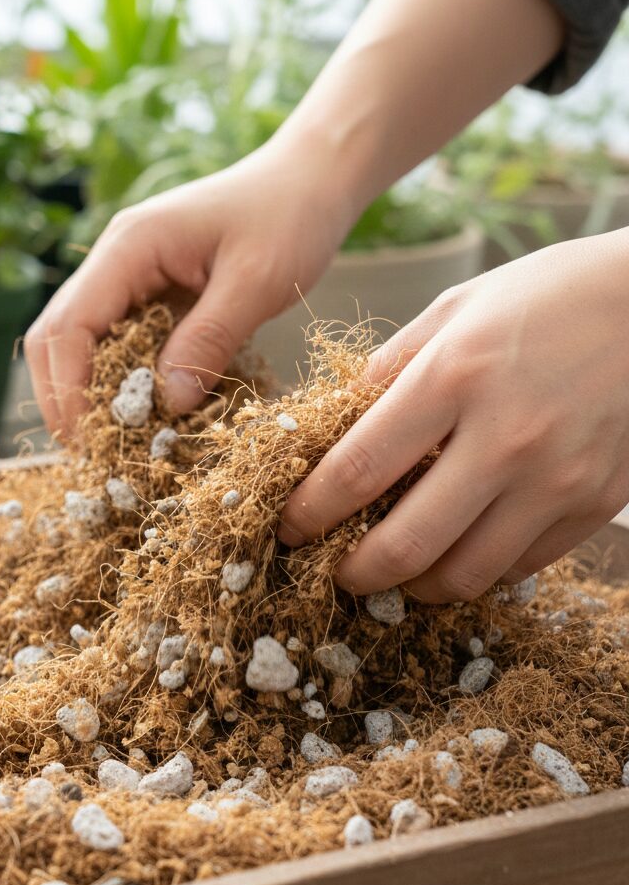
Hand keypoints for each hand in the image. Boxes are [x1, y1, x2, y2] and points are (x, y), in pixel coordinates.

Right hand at [24, 142, 353, 436]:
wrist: (311, 178)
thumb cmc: (290, 217)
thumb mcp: (257, 282)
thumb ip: (209, 341)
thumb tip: (168, 405)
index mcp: (129, 246)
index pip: (69, 325)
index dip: (69, 389)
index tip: (91, 441)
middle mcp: (115, 259)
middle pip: (55, 336)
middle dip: (64, 397)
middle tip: (93, 453)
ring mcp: (128, 275)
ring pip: (79, 342)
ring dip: (86, 391)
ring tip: (112, 441)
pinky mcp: (148, 291)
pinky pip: (116, 341)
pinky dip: (119, 380)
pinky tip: (142, 411)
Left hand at [278, 228, 628, 602]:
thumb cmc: (544, 298)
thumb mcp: (452, 312)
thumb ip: (387, 371)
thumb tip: (333, 426)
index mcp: (454, 378)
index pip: (357, 470)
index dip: (310, 512)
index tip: (290, 528)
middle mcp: (506, 437)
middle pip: (406, 544)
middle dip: (355, 572)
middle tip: (337, 569)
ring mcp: (557, 477)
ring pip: (465, 574)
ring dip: (414, 586)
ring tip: (395, 571)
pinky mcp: (595, 502)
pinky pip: (519, 567)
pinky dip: (476, 571)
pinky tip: (457, 552)